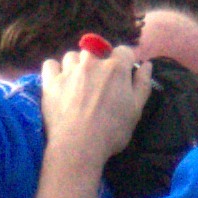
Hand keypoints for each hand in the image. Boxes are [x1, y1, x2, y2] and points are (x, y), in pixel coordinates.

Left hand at [36, 41, 151, 161]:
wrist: (79, 146)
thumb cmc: (112, 131)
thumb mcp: (136, 109)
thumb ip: (142, 84)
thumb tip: (147, 64)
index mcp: (116, 68)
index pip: (124, 51)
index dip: (125, 62)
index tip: (123, 74)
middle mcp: (92, 63)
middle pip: (96, 50)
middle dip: (99, 62)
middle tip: (99, 83)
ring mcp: (69, 71)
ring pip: (72, 56)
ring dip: (76, 65)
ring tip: (78, 83)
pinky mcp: (50, 82)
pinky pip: (50, 64)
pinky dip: (55, 70)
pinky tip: (59, 81)